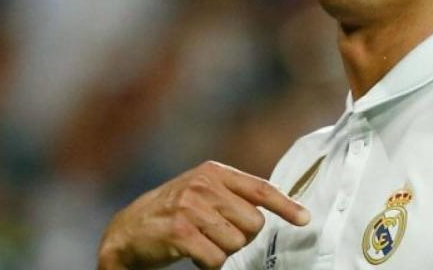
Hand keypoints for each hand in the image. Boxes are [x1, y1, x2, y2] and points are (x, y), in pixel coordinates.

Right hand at [97, 161, 310, 268]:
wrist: (128, 229)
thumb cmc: (172, 211)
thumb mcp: (202, 190)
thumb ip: (232, 193)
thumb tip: (272, 207)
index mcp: (214, 171)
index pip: (260, 188)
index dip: (286, 206)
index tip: (304, 219)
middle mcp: (204, 185)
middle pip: (253, 223)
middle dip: (241, 237)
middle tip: (217, 235)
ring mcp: (191, 207)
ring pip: (236, 242)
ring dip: (222, 251)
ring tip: (202, 242)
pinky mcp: (180, 231)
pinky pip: (216, 259)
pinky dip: (209, 264)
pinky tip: (193, 254)